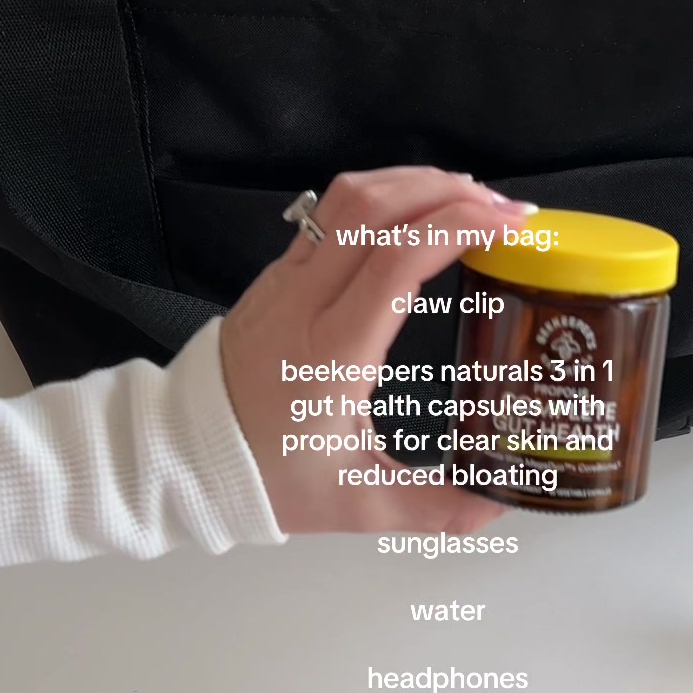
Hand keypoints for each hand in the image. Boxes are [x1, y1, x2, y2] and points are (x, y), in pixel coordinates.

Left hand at [220, 167, 534, 534]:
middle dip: (449, 192)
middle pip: (378, 209)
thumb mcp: (358, 503)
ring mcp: (287, 281)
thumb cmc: (267, 477)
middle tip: (505, 209)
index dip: (460, 226)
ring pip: (350, 198)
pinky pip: (331, 213)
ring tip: (468, 197)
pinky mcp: (278, 275)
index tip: (510, 225)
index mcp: (334, 352)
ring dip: (414, 183)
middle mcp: (307, 303)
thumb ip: (436, 508)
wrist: (182, 456)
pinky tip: (416, 213)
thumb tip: (500, 505)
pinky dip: (384, 197)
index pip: (399, 259)